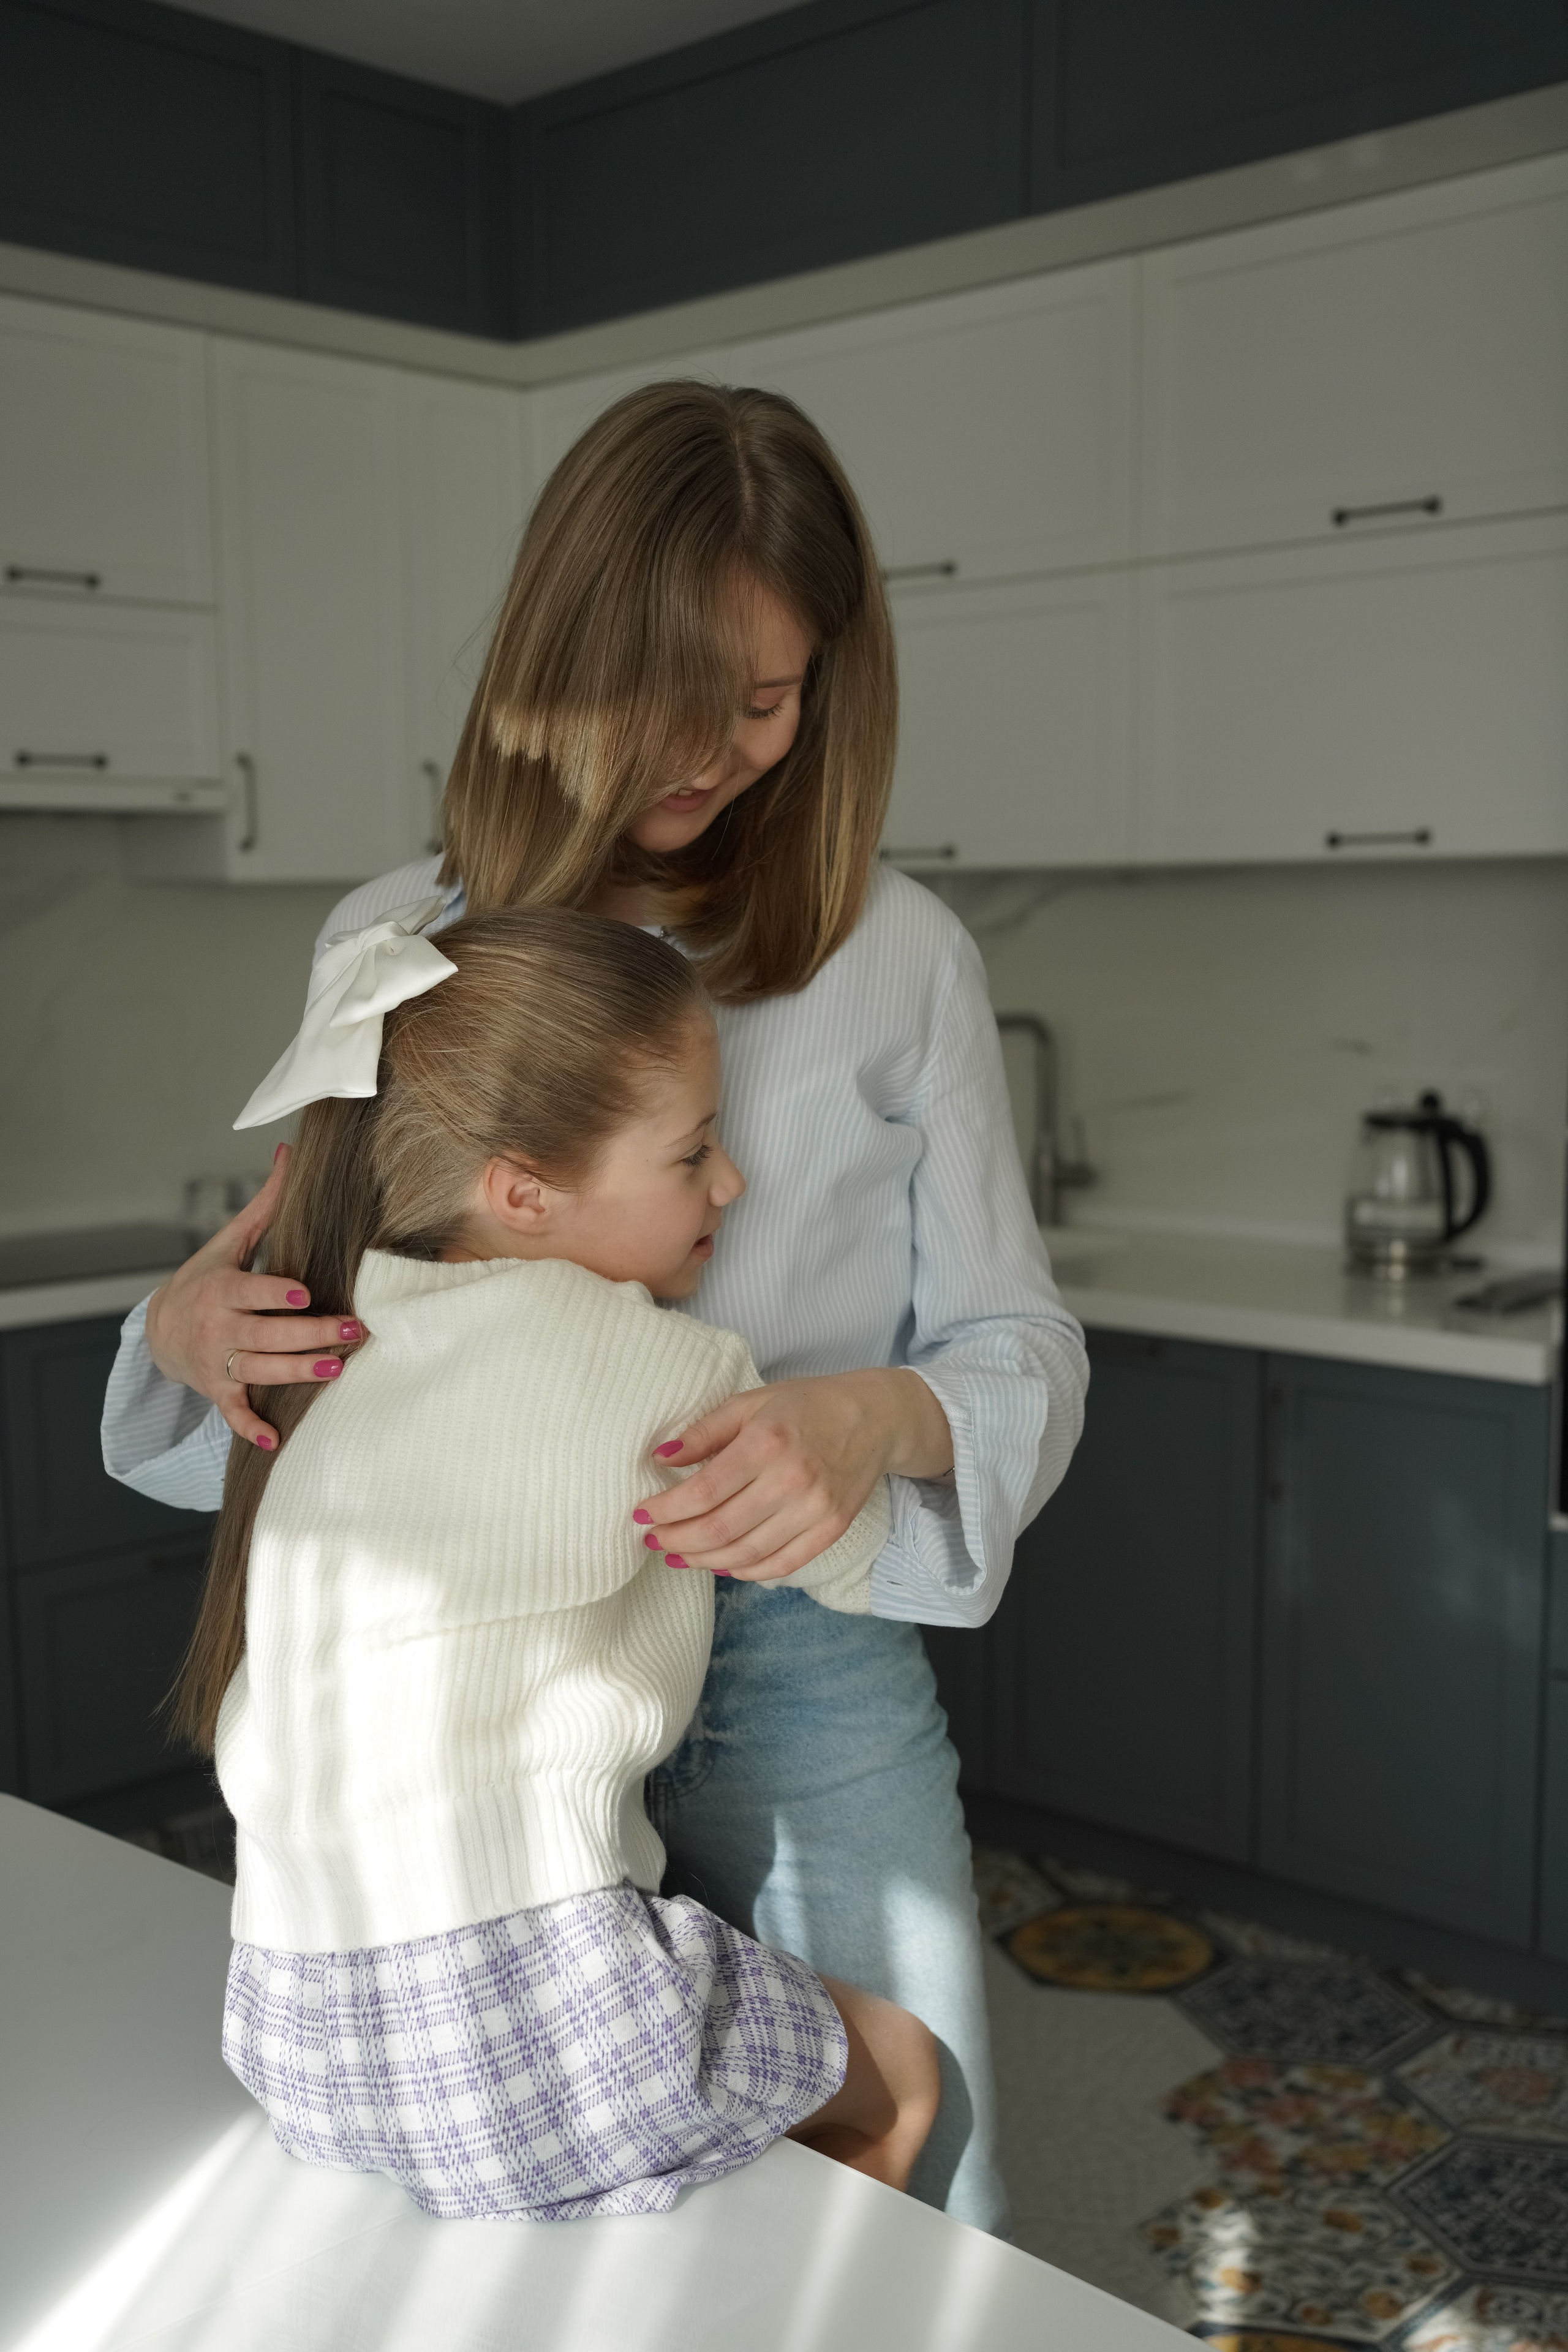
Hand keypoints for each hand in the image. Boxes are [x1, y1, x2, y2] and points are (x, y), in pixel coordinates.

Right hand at [144, 1146, 363, 1451]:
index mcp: (220, 1289)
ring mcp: (216, 1362)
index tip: (306, 1296)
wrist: (159, 1329)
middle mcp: (216, 1328)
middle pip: (264, 1334)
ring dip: (295, 1373)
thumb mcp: (229, 1240)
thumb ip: (265, 1203)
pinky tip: (276, 1441)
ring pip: (258, 1370)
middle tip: (352, 1331)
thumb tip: (289, 1150)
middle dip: (308, 1336)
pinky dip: (250, 1428)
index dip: (276, 1294)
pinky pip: (234, 1412)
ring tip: (335, 1369)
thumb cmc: (206, 1278)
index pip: (250, 1292)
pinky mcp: (218, 1390)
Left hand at [632, 1368, 951, 1582]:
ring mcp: (815, 1510)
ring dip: (704, 1561)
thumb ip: (705, 1432)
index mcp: (767, 1443)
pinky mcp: (832, 1530)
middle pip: (720, 1529)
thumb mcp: (751, 1402)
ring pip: (746, 1554)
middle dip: (677, 1540)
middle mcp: (792, 1480)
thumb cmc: (807, 1405)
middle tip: (654, 1540)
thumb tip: (660, 1458)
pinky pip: (781, 1564)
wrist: (875, 1418)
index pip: (703, 1491)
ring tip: (679, 1556)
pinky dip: (746, 1572)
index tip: (642, 1514)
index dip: (666, 1509)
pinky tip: (721, 1566)